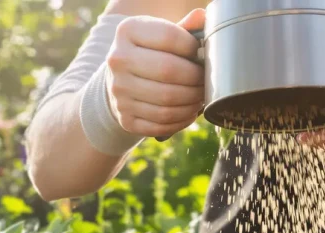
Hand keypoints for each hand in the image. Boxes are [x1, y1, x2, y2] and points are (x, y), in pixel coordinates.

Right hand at [106, 9, 204, 138]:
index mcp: (127, 32)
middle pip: (169, 71)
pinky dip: (182, 120)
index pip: (169, 37)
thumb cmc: (148, 55)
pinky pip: (162, 124)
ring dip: (192, 101)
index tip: (202, 54)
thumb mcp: (158, 35)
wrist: (117, 83)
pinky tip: (189, 112)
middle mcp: (118, 60)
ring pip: (167, 101)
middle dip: (196, 78)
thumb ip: (182, 28)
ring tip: (200, 96)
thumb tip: (203, 16)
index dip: (193, 47)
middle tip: (206, 81)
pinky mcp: (126, 118)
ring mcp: (119, 92)